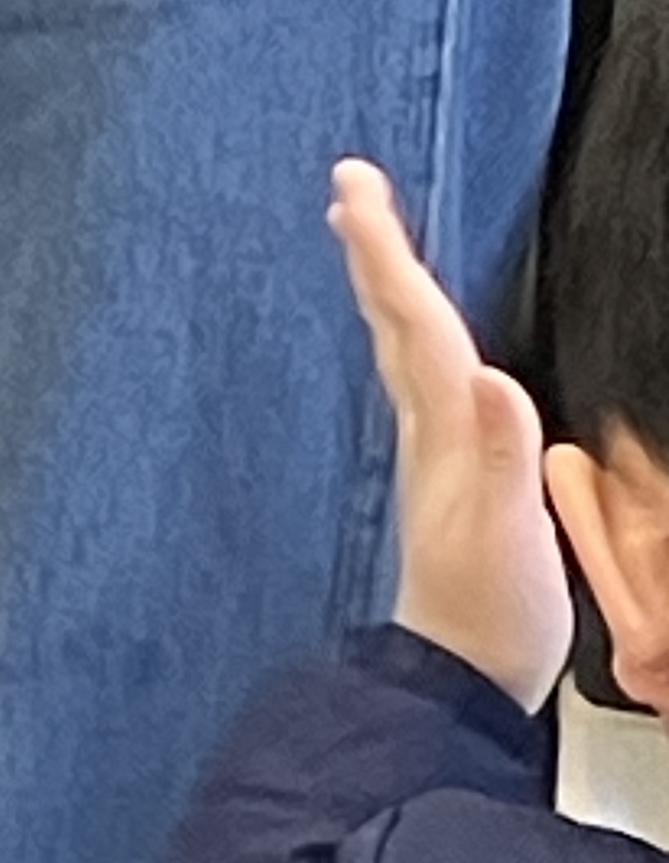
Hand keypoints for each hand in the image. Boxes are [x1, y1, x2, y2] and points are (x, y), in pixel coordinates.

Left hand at [330, 157, 570, 710]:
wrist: (464, 678)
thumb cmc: (491, 612)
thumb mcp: (510, 535)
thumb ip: (503, 458)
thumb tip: (495, 377)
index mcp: (445, 430)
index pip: (416, 322)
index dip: (387, 253)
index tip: (353, 188)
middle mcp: (430, 430)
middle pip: (399, 321)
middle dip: (376, 249)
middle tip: (352, 184)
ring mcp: (434, 453)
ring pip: (404, 347)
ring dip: (387, 285)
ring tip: (368, 237)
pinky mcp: (450, 477)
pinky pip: (423, 382)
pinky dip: (413, 339)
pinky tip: (417, 341)